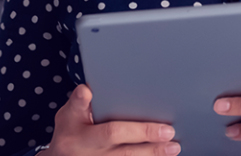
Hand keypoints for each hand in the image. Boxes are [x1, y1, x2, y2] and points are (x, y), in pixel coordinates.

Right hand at [46, 85, 179, 155]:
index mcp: (78, 137)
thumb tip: (86, 90)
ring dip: (152, 154)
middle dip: (146, 139)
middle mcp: (90, 154)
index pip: (101, 128)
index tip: (100, 98)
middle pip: (123, 149)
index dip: (106, 115)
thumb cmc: (70, 130)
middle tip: (169, 132)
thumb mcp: (67, 115)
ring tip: (173, 147)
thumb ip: (78, 104)